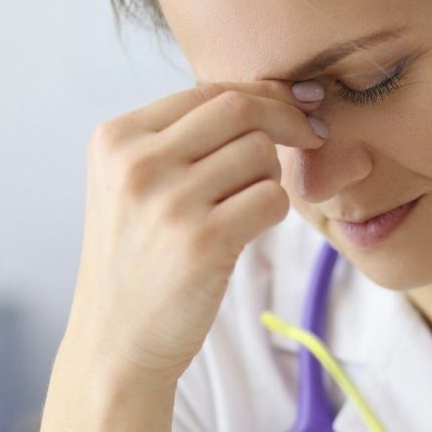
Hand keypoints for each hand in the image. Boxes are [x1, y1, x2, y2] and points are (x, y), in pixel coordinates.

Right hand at [65, 78, 327, 387]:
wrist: (117, 340)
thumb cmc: (138, 263)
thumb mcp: (131, 188)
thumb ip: (178, 143)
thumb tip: (264, 103)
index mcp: (117, 138)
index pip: (207, 91)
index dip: (264, 95)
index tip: (298, 105)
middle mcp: (138, 162)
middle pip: (241, 111)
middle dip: (289, 120)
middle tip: (314, 136)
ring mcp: (170, 202)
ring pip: (261, 156)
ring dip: (274, 177)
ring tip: (250, 206)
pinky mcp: (204, 242)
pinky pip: (272, 200)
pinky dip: (276, 210)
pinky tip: (254, 228)